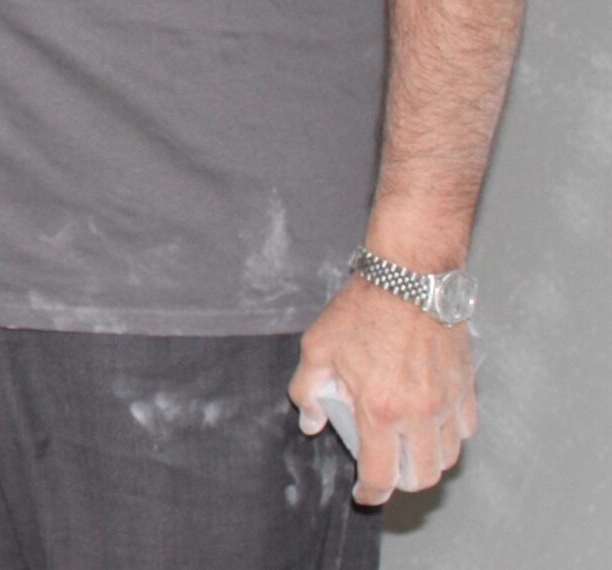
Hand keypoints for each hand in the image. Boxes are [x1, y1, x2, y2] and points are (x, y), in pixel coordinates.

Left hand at [290, 276, 476, 502]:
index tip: (365, 495)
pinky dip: (451, 436)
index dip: (371, 494)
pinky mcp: (467, 387)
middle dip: (401, 482)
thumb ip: (307, 390)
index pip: (380, 474)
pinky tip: (433, 425)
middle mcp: (419, 414)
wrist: (409, 278)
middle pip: (421, 476)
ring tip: (408, 450)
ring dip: (428, 462)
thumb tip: (310, 422)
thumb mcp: (318, 347)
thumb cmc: (361, 309)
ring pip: (448, 457)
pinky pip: (466, 429)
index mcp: (380, 410)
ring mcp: (447, 402)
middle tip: (386, 470)